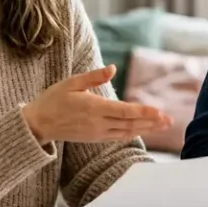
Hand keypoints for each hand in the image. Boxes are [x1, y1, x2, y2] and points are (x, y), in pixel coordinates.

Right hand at [22, 65, 171, 143]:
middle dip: (151, 122)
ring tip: (162, 125)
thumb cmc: (53, 99)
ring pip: (126, 132)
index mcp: (92, 108)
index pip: (123, 111)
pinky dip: (132, 133)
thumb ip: (94, 77)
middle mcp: (97, 123)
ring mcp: (96, 133)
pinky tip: (142, 130)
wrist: (38, 124)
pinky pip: (118, 137)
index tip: (158, 112)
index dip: (143, 112)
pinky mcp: (94, 138)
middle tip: (169, 120)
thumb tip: (113, 68)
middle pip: (129, 124)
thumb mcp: (71, 82)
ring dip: (145, 129)